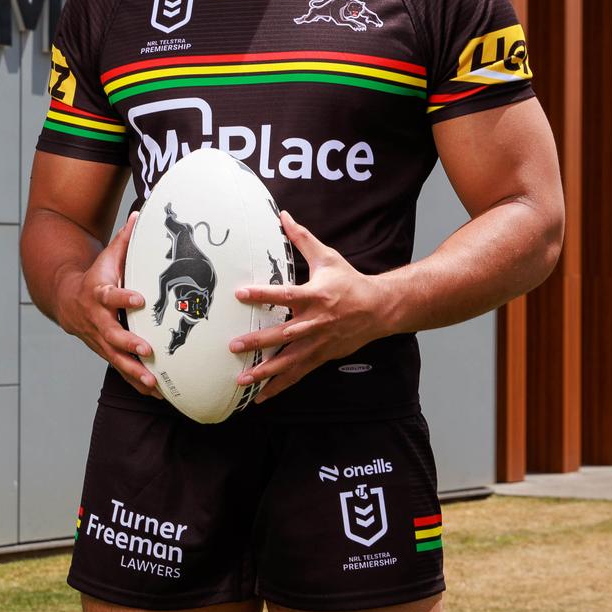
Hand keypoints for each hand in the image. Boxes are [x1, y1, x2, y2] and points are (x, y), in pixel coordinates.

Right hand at [56, 212, 161, 398]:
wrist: (67, 299)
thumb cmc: (96, 275)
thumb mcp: (108, 256)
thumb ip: (125, 239)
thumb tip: (141, 212)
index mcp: (99, 294)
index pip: (110, 295)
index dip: (123, 297)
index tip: (138, 299)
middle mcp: (97, 320)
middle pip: (111, 334)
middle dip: (128, 344)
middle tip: (147, 350)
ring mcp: (100, 339)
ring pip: (116, 358)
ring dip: (134, 371)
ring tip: (152, 381)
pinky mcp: (106, 352)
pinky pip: (121, 369)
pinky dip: (136, 381)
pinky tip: (155, 393)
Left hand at [229, 211, 383, 401]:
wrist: (379, 309)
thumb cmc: (349, 281)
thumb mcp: (327, 257)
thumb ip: (302, 238)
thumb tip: (283, 214)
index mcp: (315, 296)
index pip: (285, 295)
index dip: (262, 294)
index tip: (240, 293)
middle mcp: (315, 321)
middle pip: (282, 334)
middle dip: (257, 341)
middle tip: (233, 346)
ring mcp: (318, 342)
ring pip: (288, 361)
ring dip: (264, 371)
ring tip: (241, 380)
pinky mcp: (321, 356)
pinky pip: (297, 374)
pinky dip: (279, 386)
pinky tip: (260, 397)